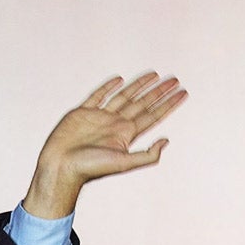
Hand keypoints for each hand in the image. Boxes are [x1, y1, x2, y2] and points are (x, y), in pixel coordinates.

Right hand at [22, 73, 187, 220]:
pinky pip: (98, 96)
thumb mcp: (124, 163)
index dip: (169, 104)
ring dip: (140, 85)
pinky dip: (108, 87)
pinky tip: (120, 80)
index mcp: (126, 135)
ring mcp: (100, 117)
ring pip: (124, 96)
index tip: (183, 93)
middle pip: (142, 104)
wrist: (61, 166)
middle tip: (175, 80)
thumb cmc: (90, 169)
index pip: (153, 116)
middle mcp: (116, 124)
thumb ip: (147, 155)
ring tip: (155, 75)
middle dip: (159, 92)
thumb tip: (167, 141)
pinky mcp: (83, 112)